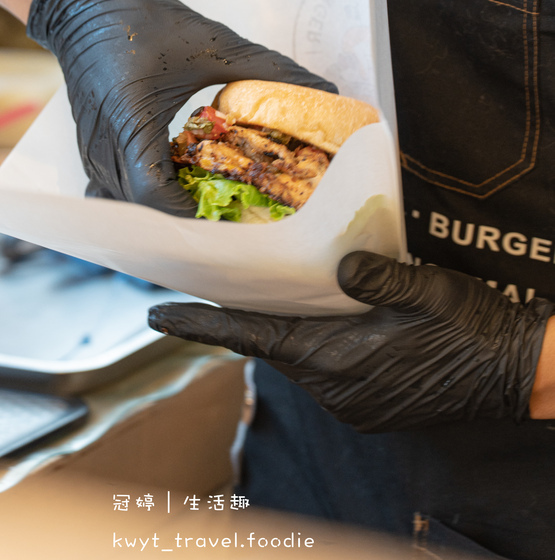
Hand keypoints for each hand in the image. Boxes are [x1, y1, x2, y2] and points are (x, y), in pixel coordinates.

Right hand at [27, 0, 336, 216]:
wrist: (85, 7)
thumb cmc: (143, 21)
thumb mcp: (212, 43)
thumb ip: (269, 68)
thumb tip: (323, 88)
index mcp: (129, 119)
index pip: (152, 195)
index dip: (190, 217)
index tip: (231, 218)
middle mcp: (104, 146)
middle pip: (142, 213)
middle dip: (188, 223)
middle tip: (235, 219)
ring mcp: (92, 155)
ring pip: (128, 210)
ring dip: (167, 215)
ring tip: (212, 209)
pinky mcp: (92, 155)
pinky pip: (116, 196)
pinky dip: (146, 203)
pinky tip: (179, 189)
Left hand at [148, 251, 553, 431]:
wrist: (515, 374)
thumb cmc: (470, 330)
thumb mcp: (426, 290)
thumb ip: (377, 277)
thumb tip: (340, 266)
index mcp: (339, 360)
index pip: (253, 337)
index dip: (201, 324)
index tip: (155, 313)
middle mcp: (336, 389)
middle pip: (271, 346)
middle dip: (240, 318)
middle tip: (206, 285)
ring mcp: (352, 402)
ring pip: (297, 357)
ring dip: (278, 328)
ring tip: (259, 292)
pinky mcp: (369, 403)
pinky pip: (323, 369)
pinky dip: (307, 342)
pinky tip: (315, 316)